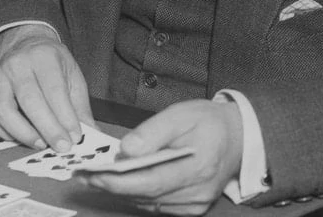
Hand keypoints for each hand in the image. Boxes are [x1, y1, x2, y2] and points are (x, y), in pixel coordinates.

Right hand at [0, 24, 94, 152]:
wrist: (26, 46)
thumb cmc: (53, 65)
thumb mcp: (72, 76)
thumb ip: (80, 106)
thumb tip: (92, 133)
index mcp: (44, 57)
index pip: (54, 90)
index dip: (65, 116)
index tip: (75, 137)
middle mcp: (18, 65)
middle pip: (30, 100)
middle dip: (47, 128)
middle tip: (61, 147)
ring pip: (4, 109)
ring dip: (23, 133)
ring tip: (41, 145)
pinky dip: (4, 133)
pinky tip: (21, 139)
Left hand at [77, 99, 242, 215]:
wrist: (239, 138)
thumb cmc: (209, 122)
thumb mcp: (180, 115)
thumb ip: (152, 132)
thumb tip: (125, 150)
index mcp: (197, 167)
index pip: (150, 181)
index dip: (118, 181)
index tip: (93, 174)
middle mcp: (196, 192)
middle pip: (146, 195)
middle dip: (111, 186)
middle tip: (83, 175)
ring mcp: (195, 204)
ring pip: (148, 203)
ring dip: (121, 191)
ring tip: (94, 177)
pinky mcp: (191, 209)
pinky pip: (156, 205)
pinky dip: (137, 195)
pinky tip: (121, 183)